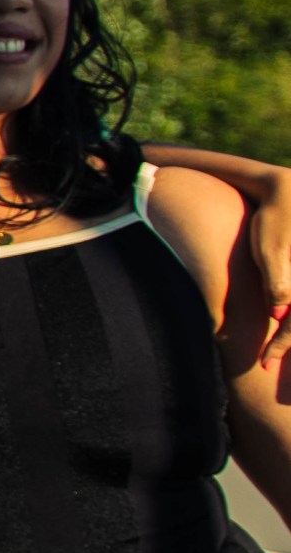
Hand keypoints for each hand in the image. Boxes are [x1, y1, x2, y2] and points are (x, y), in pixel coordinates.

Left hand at [237, 164, 290, 369]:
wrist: (288, 192)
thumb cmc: (275, 219)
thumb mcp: (271, 248)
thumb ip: (278, 281)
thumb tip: (280, 314)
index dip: (284, 342)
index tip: (264, 361)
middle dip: (289, 341)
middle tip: (267, 360)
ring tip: (276, 349)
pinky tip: (283, 328)